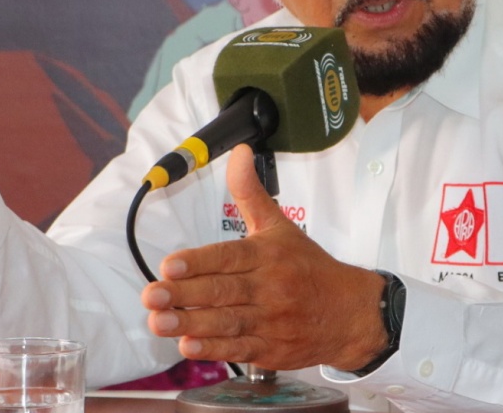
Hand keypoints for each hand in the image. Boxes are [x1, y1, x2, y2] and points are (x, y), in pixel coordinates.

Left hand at [140, 146, 388, 370]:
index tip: (170, 264)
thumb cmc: (309, 267)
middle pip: (223, 291)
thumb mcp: (280, 226)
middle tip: (151, 295)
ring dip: (191, 324)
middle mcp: (269, 287)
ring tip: (158, 322)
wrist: (350, 313)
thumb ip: (250, 192)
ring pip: (227, 322)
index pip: (229, 257)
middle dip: (184, 294)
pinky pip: (240, 350)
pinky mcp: (271, 349)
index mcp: (268, 255)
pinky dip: (214, 350)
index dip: (199, 261)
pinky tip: (189, 346)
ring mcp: (270, 321)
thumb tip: (239, 153)